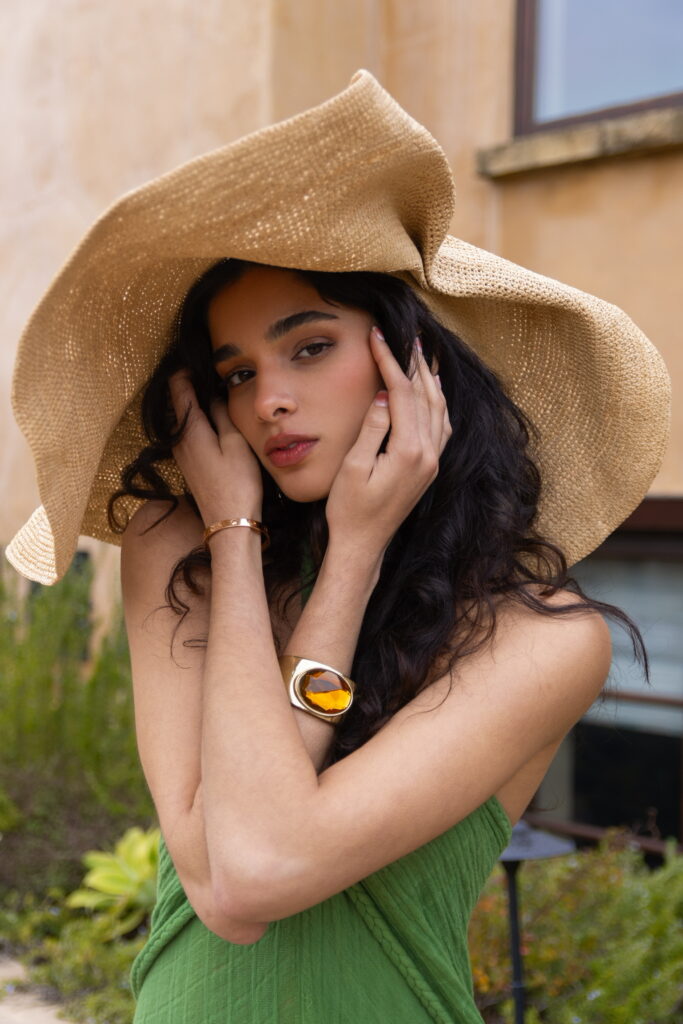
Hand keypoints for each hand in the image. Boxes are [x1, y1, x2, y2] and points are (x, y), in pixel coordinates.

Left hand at [168, 371, 262, 524]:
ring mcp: (180, 453)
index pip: (177, 388)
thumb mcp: (235, 442)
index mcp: (189, 429)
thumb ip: (221, 414)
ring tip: (212, 392)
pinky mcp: (187, 463)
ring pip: (180, 417)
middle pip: (176, 401)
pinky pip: (185, 432)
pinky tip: (212, 419)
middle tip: (209, 373)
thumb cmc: (238, 483)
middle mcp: (178, 439)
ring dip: (192, 402)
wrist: (229, 522)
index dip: (185, 370)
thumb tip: (214, 394)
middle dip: (189, 384)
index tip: (199, 360)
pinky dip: (194, 419)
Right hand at [324, 329, 451, 556]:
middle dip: (415, 362)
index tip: (377, 336)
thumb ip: (374, 427)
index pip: (403, 393)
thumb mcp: (352, 466)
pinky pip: (441, 425)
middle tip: (405, 333)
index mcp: (409, 452)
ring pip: (439, 408)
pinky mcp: (430, 468)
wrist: (363, 545)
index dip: (390, 361)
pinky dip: (437, 401)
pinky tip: (431, 389)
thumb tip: (388, 393)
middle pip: (426, 395)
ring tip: (421, 351)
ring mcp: (433, 462)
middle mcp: (428, 455)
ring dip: (430, 377)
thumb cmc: (349, 509)